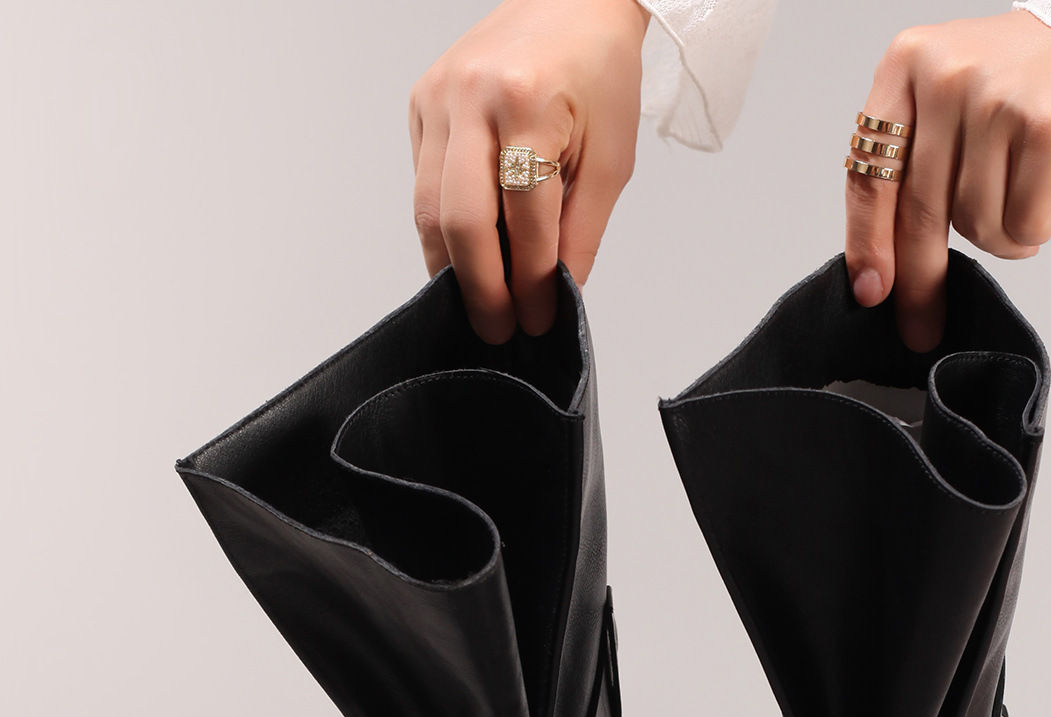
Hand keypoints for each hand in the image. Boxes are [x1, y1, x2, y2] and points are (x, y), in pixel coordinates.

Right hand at [409, 0, 648, 342]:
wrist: (573, 0)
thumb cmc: (599, 71)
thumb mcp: (610, 158)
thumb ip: (581, 230)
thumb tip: (556, 293)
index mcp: (527, 103)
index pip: (524, 221)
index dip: (529, 283)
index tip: (538, 321)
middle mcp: (472, 95)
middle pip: (461, 221)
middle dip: (481, 288)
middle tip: (496, 330)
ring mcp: (438, 97)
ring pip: (429, 209)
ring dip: (452, 268)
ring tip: (477, 303)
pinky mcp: (421, 102)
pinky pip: (424, 184)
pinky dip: (443, 228)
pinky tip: (467, 254)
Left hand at [845, 12, 1050, 348]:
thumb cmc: (1021, 81)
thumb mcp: (947, 95)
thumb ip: (912, 158)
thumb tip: (882, 260)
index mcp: (907, 64)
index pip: (871, 174)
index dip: (867, 244)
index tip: (870, 292)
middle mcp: (946, 76)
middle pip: (919, 210)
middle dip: (921, 280)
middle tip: (921, 326)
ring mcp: (996, 99)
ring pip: (973, 222)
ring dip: (998, 240)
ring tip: (1018, 212)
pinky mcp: (1045, 127)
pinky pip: (1020, 222)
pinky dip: (1031, 233)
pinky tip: (1043, 212)